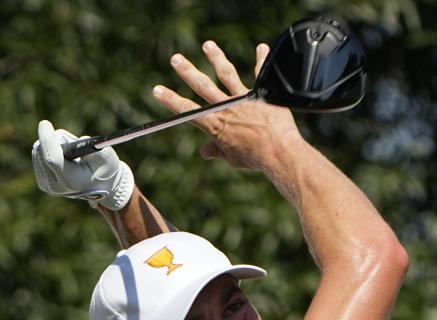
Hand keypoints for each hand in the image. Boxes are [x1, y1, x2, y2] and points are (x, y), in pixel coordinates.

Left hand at [31, 120, 134, 209]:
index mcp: (72, 181)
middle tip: (70, 141)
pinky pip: (36, 155)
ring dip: (53, 144)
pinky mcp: (41, 181)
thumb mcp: (105, 155)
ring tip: (71, 153)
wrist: (100, 185)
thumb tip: (66, 138)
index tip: (45, 124)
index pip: (52, 159)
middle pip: (41, 152)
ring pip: (37, 151)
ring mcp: (46, 185)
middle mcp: (55, 186)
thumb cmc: (104, 168)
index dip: (47, 140)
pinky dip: (48, 150)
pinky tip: (62, 158)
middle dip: (54, 140)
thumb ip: (88, 146)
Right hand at [152, 41, 304, 171]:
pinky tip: (261, 48)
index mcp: (216, 124)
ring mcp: (243, 98)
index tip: (157, 89)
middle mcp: (226, 107)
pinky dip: (261, 60)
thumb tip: (205, 151)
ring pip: (226, 73)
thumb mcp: (232, 158)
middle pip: (202, 85)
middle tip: (176, 59)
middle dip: (187, 71)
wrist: (279, 152)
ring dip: (216, 58)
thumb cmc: (256, 158)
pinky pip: (260, 73)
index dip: (170, 99)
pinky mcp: (261, 94)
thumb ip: (218, 150)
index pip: (187, 110)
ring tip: (208, 45)